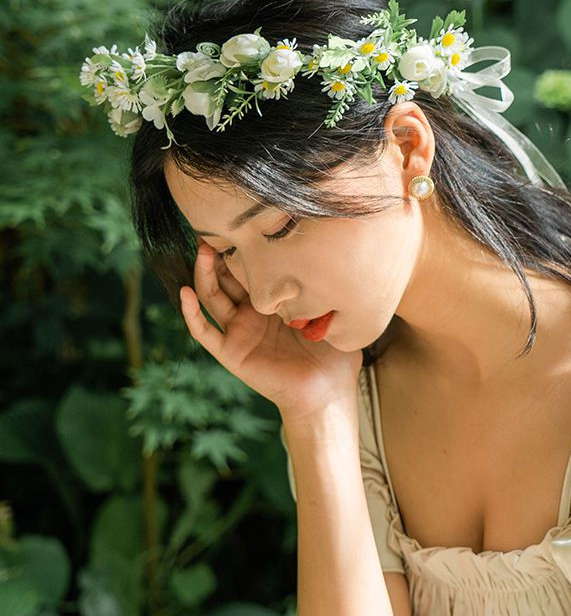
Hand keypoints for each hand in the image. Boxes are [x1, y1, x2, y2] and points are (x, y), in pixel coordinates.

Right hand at [179, 241, 362, 420]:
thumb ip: (329, 287)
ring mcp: (239, 332)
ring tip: (202, 250)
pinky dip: (191, 314)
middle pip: (227, 276)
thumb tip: (340, 253)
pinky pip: (205, 332)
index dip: (244, 247)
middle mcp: (252, 314)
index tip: (243, 221)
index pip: (252, 269)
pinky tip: (185, 293)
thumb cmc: (335, 357)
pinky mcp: (231, 352)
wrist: (328, 394)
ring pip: (212, 297)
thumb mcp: (333, 313)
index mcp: (274, 302)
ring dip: (204, 274)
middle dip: (220, 252)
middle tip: (216, 226)